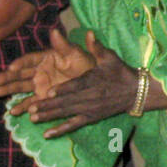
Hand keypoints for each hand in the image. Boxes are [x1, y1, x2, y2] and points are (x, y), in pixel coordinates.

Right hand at [0, 27, 95, 100]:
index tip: (11, 67)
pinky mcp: (43, 98)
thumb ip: (63, 45)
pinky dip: (22, 107)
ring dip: (8, 90)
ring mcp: (40, 85)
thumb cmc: (85, 63)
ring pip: (21, 88)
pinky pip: (31, 102)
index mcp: (46, 58)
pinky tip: (13, 111)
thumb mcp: (75, 53)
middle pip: (20, 74)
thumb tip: (54, 31)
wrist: (93, 81)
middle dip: (7, 77)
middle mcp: (39, 71)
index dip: (20, 63)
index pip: (29, 60)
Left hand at [9, 31, 138, 137]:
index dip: (62, 90)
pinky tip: (46, 135)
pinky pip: (73, 125)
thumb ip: (96, 47)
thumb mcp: (110, 57)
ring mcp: (89, 109)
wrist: (135, 92)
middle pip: (66, 102)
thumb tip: (88, 32)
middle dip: (48, 105)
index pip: (76, 86)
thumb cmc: (120, 72)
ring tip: (33, 118)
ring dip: (49, 116)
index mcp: (93, 80)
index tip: (48, 92)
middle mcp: (89, 97)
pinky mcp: (90, 118)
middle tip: (31, 107)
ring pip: (66, 113)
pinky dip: (60, 130)